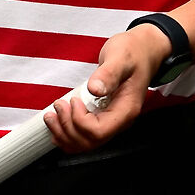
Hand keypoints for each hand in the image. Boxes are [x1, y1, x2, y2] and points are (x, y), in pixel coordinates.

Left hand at [44, 24, 171, 152]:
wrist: (143, 50)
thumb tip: (95, 89)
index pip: (99, 131)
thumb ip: (108, 74)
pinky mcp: (102, 117)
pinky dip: (67, 134)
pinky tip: (57, 123)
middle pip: (89, 142)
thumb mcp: (121, 57)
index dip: (79, 121)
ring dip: (64, 134)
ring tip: (51, 116)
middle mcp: (119, 120)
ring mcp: (111, 121)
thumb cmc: (134, 52)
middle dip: (67, 128)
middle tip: (57, 106)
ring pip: (84, 143)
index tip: (73, 100)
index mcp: (126, 110)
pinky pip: (84, 136)